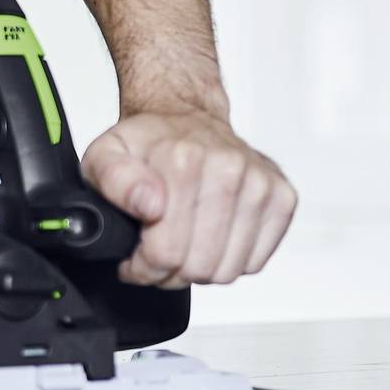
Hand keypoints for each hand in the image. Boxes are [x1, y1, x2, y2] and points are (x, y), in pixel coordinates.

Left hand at [84, 111, 297, 287]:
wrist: (188, 118)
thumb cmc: (149, 144)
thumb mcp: (106, 156)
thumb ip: (114, 181)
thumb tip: (148, 204)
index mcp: (184, 160)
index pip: (165, 254)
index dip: (143, 267)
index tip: (136, 257)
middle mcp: (229, 168)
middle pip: (198, 267)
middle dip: (170, 271)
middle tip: (159, 250)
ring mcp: (261, 183)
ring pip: (228, 271)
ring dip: (201, 268)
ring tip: (185, 244)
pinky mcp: (283, 198)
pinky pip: (255, 262)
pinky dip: (231, 260)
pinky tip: (213, 236)